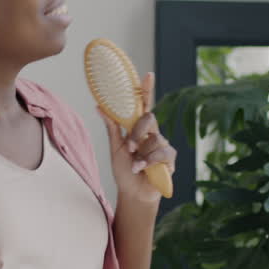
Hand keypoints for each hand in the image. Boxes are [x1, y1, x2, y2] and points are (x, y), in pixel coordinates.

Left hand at [97, 72, 176, 203]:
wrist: (132, 193)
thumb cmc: (124, 170)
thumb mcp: (115, 147)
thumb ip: (112, 127)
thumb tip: (99, 106)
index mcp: (138, 128)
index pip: (144, 105)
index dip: (146, 90)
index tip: (147, 75)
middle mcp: (152, 133)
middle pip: (149, 118)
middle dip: (137, 132)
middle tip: (129, 147)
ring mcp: (162, 145)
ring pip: (154, 138)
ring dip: (141, 152)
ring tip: (134, 164)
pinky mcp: (169, 158)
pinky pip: (162, 152)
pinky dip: (149, 161)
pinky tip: (142, 169)